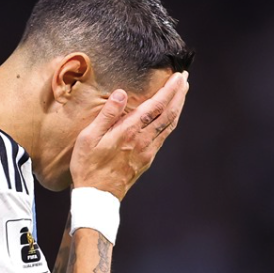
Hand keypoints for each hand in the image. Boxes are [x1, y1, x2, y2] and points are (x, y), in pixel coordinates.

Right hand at [69, 71, 188, 200]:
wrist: (98, 196)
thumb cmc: (88, 166)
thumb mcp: (89, 138)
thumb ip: (107, 115)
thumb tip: (121, 94)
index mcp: (129, 132)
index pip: (156, 106)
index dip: (169, 90)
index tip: (178, 77)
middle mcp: (143, 140)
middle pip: (168, 113)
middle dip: (179, 94)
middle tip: (185, 79)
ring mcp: (148, 151)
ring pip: (169, 125)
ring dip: (178, 107)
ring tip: (182, 93)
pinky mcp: (148, 159)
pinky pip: (164, 136)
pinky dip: (171, 122)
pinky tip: (171, 117)